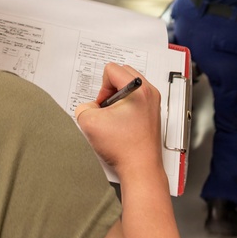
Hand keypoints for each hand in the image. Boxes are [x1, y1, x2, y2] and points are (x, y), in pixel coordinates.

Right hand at [75, 63, 162, 180]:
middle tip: (107, 109)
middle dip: (110, 90)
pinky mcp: (152, 113)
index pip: (112, 69)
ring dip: (117, 99)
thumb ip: (83, 108)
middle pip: (123, 74)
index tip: (103, 106)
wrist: (141, 168)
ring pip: (129, 87)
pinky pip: (136, 99)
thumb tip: (90, 108)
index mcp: (138, 89)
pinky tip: (121, 124)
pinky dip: (125, 107)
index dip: (101, 88)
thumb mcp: (90, 123)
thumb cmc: (125, 149)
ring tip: (114, 118)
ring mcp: (153, 103)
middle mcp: (149, 92)